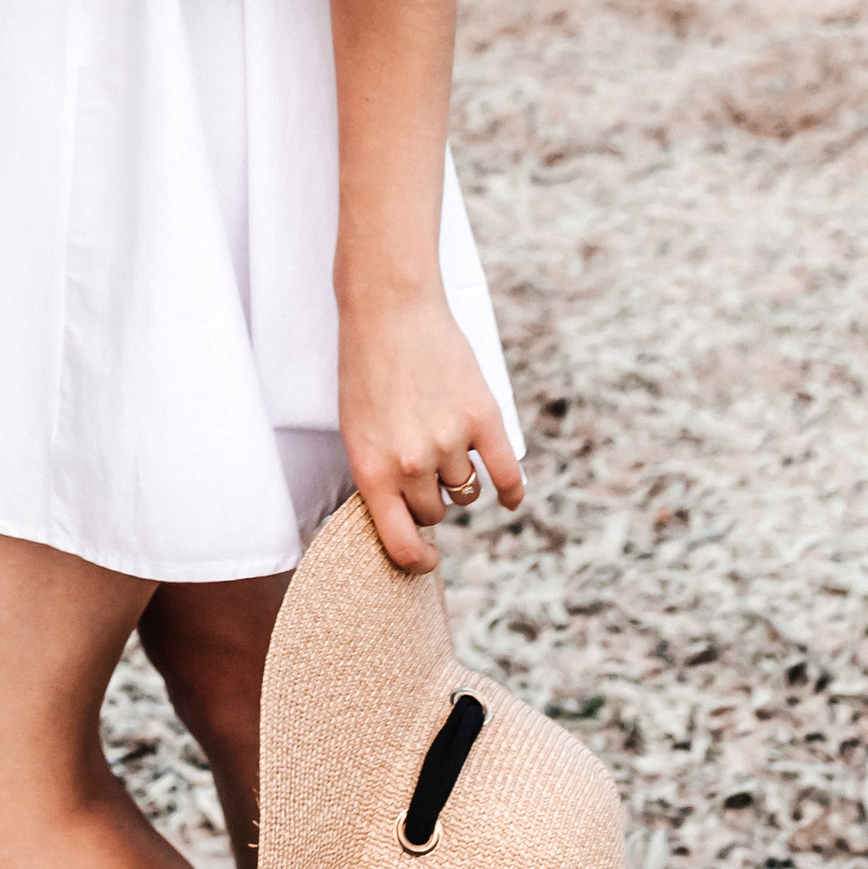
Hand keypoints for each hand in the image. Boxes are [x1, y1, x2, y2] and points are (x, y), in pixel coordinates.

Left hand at [337, 283, 522, 573]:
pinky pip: (507, 474)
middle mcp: (412, 464)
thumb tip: (406, 519)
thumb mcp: (356, 428)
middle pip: (435, 512)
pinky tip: (509, 497)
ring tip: (446, 449)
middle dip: (429, 499)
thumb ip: (380, 473)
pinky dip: (511, 491)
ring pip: (466, 493)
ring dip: (459, 482)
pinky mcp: (483, 419)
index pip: (400, 544)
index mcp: (373, 470)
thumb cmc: (365, 366)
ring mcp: (450, 442)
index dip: (415, 560)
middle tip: (422, 467)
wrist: (390, 308)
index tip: (425, 560)